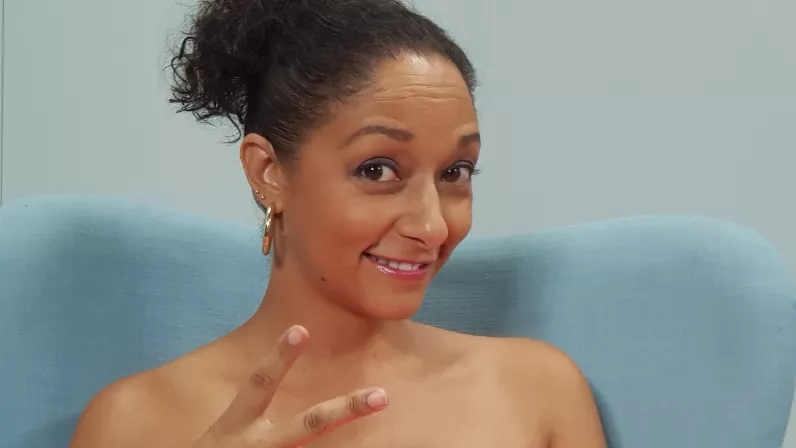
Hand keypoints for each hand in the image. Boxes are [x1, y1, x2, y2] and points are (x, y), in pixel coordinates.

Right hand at [193, 325, 387, 447]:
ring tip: (367, 408)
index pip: (259, 385)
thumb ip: (254, 416)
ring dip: (339, 424)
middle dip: (346, 409)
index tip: (301, 329)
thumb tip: (284, 390)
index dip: (279, 357)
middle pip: (309, 424)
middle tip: (383, 395)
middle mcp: (257, 445)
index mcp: (237, 426)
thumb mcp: (226, 436)